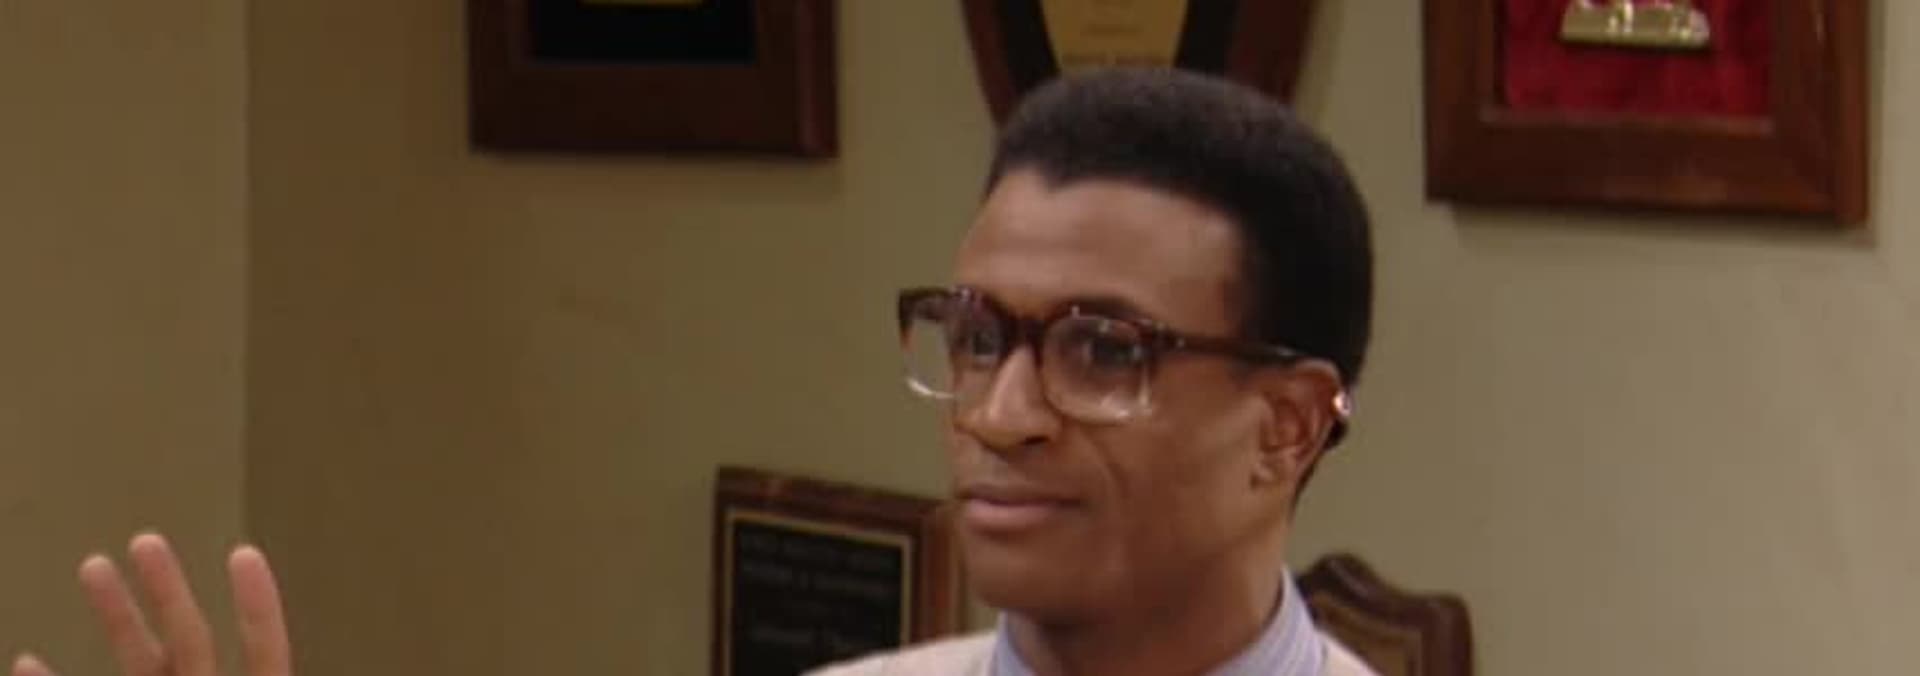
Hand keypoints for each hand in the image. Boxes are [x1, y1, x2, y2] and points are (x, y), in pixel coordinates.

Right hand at [11, 533, 290, 675]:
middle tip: (146, 541)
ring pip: (141, 659)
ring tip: (94, 564)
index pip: (265, 649)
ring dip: (116, 614)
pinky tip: (26, 661)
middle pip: (190, 639)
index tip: (243, 554)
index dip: (258, 606)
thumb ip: (262, 672)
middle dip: (167, 589)